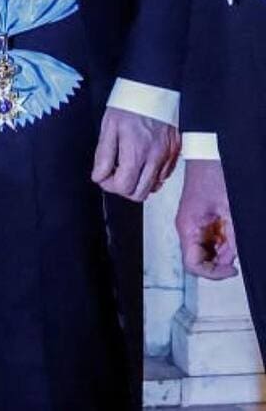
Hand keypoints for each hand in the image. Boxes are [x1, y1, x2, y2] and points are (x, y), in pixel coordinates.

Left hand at [91, 106, 179, 201]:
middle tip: (114, 173)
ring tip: (127, 166)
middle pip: (139, 194)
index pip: (123, 187)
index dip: (108, 185)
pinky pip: (164, 176)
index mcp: (136, 152)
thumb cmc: (130, 103)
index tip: (102, 175)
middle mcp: (155, 158)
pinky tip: (142, 162)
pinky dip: (151, 176)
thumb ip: (104, 154)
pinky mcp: (175, 153)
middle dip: (123, 188)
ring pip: (153, 188)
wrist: (155, 87)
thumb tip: (98, 176)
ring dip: (137, 183)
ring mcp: (168, 157)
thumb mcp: (109, 125)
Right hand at [176, 158, 237, 280]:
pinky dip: (225, 240)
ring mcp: (194, 223)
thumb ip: (232, 238)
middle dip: (221, 261)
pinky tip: (233, 229)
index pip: (193, 265)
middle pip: (201, 259)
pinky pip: (212, 239)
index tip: (233, 269)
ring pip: (208, 250)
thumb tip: (235, 259)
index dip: (214, 273)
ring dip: (225, 250)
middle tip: (238, 251)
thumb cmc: (213, 173)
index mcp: (187, 227)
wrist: (209, 152)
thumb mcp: (229, 209)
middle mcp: (187, 227)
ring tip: (236, 236)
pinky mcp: (201, 218)